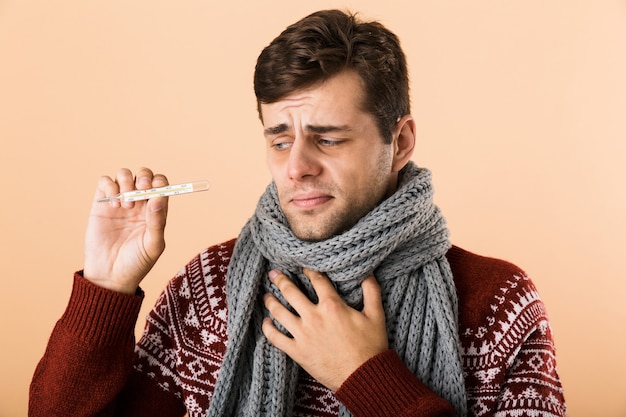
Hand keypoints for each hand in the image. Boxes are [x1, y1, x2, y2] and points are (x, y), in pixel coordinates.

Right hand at [83, 168, 168, 293]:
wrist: (110, 276)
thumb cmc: (136, 263)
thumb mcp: (153, 245)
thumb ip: (157, 222)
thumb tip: (158, 199)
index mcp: (155, 210)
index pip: (160, 185)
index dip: (159, 182)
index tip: (154, 191)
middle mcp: (139, 203)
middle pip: (143, 175)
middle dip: (144, 177)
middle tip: (141, 190)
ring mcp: (120, 202)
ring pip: (124, 174)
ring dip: (126, 182)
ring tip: (126, 205)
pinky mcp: (101, 204)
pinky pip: (104, 182)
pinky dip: (109, 186)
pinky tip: (113, 204)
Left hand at [262, 268, 387, 391]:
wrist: (363, 377)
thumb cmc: (371, 347)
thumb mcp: (376, 315)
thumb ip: (371, 291)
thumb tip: (368, 273)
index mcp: (332, 305)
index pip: (316, 280)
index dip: (307, 270)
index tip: (301, 266)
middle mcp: (314, 317)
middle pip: (291, 292)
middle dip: (280, 280)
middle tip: (273, 273)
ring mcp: (303, 334)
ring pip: (279, 312)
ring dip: (271, 301)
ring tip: (266, 295)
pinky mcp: (297, 352)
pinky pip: (276, 338)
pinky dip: (268, 329)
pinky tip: (266, 322)